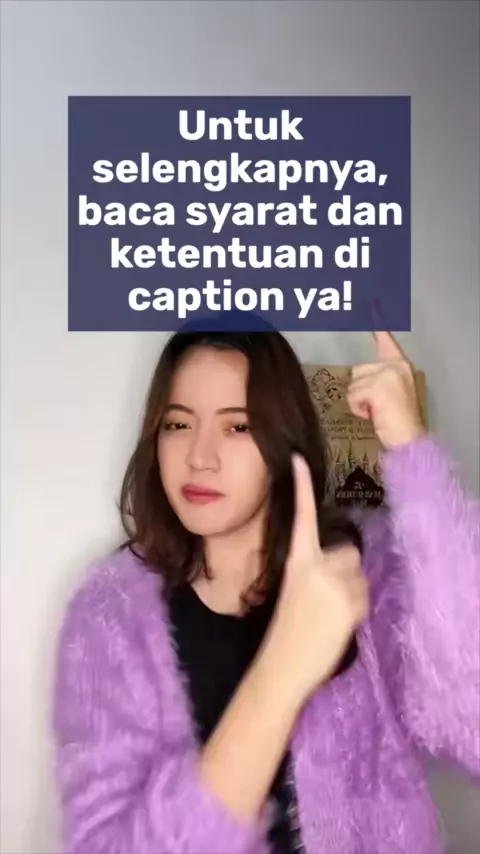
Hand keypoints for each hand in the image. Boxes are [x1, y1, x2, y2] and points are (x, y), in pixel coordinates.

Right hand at [265, 455, 368, 704]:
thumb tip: (341, 565)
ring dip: (352, 591)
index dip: (301, 487)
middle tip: (328, 598)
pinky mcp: (353, 599)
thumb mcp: (295, 589)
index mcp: (297, 560)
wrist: (284, 663)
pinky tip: (338, 624)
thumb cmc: (286, 630)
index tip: (299, 460)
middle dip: (345, 569)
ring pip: (359, 574)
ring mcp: (337, 581)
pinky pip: (365, 594)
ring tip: (330, 615)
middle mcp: (318, 564)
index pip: (302, 516)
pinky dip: (357, 607)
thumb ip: (315, 570)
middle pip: (348, 551)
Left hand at [346, 331, 425, 449]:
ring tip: (375, 411)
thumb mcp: (392, 394)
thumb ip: (379, 380)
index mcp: (401, 364)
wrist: (410, 439)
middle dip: (360, 390)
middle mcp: (395, 365)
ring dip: (358, 400)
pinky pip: (353, 395)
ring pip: (353, 383)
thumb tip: (357, 378)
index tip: (371, 307)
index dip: (378, 328)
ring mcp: (387, 374)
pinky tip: (372, 415)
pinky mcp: (378, 386)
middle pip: (358, 370)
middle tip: (375, 406)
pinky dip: (357, 408)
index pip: (386, 341)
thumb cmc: (401, 422)